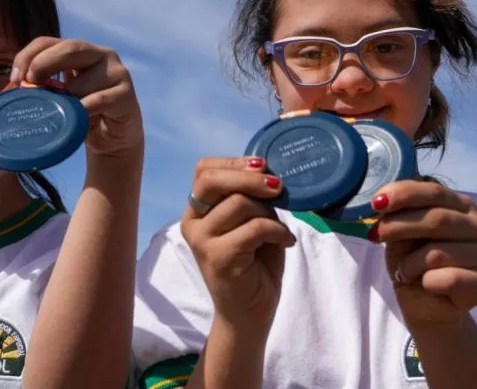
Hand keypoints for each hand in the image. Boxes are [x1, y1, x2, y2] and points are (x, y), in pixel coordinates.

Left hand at [11, 37, 142, 158]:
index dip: (27, 55)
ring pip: (81, 82)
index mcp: (79, 52)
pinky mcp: (126, 94)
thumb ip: (42, 86)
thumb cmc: (82, 116)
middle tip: (31, 86)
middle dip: (43, 65)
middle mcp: (101, 55)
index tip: (15, 78)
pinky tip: (80, 122)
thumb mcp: (58, 97)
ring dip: (68, 102)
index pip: (48, 42)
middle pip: (69, 48)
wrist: (114, 141)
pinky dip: (83, 112)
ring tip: (67, 116)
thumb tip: (11, 88)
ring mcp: (116, 72)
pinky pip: (98, 101)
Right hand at [180, 157, 295, 330]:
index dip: (233, 162)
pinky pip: (254, 228)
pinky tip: (285, 242)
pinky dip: (277, 231)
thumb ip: (252, 199)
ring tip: (281, 229)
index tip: (263, 166)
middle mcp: (192, 222)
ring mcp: (202, 240)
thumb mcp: (252, 222)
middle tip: (277, 186)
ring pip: (238, 203)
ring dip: (269, 212)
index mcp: (198, 211)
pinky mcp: (218, 257)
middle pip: (210, 180)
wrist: (249, 314)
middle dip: (248, 176)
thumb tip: (270, 173)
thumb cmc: (254, 266)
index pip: (203, 170)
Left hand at [367, 180, 476, 327]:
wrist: (426, 306)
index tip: (377, 203)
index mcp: (461, 206)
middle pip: (437, 219)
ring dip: (409, 263)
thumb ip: (399, 216)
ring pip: (438, 253)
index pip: (434, 192)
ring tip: (404, 271)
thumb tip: (382, 202)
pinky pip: (448, 279)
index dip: (404, 194)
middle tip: (375, 235)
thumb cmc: (414, 264)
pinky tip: (425, 285)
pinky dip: (427, 283)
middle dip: (399, 225)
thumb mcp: (401, 235)